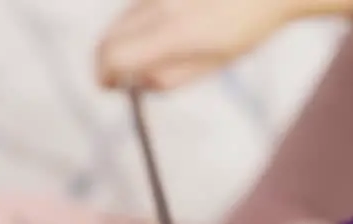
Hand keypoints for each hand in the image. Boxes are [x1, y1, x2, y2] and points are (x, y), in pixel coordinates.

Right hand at [96, 0, 315, 90]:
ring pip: (121, 19)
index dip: (105, 75)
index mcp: (173, 33)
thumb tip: (135, 81)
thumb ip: (169, 78)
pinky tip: (164, 26)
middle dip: (108, 60)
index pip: (114, 56)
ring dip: (124, 40)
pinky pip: (137, 6)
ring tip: (149, 51)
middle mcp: (159, 5)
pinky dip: (138, 22)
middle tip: (120, 75)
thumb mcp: (212, 64)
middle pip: (109, 37)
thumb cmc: (247, 26)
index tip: (111, 86)